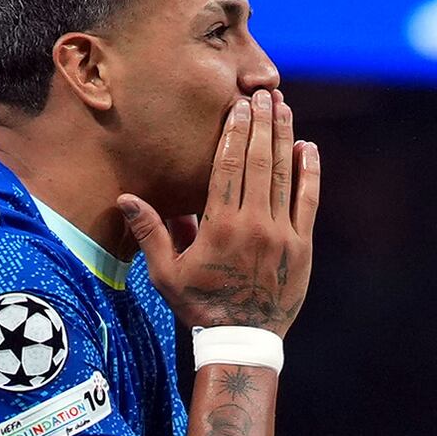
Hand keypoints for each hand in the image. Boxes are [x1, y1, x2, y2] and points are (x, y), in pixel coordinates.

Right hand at [106, 88, 319, 335]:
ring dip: (285, 139)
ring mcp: (283, 235)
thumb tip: (127, 198)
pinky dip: (310, 173)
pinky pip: (309, 202)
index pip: (229, 167)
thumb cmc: (199, 305)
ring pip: (285, 177)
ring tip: (284, 108)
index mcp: (221, 227)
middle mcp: (255, 225)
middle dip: (262, 125)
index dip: (235, 133)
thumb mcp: (165, 273)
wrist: (242, 341)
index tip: (238, 107)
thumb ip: (151, 233)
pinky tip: (308, 148)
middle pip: (260, 163)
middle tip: (264, 94)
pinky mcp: (302, 247)